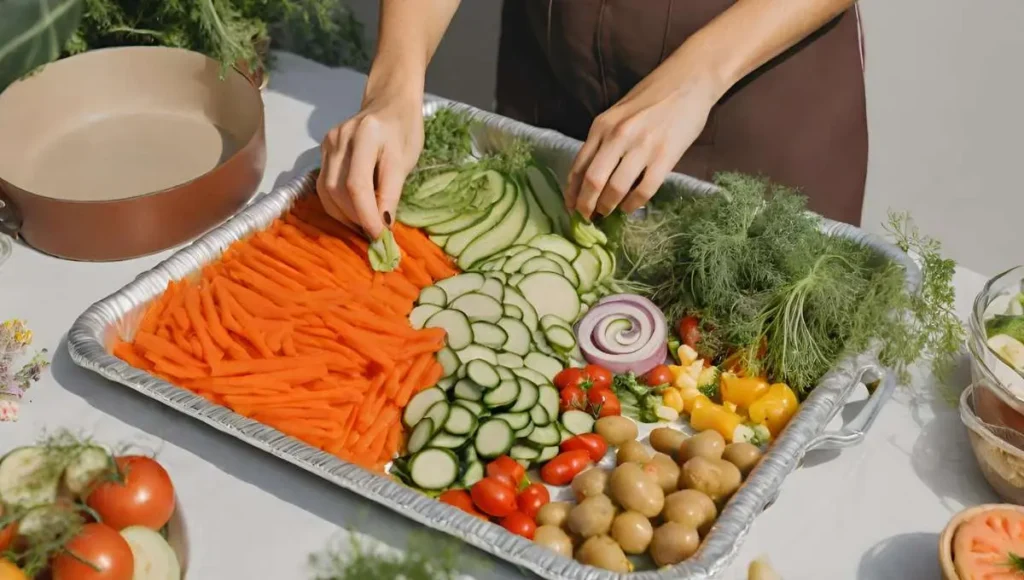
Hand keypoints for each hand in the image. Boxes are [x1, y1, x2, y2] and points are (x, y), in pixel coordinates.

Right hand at [317, 92, 423, 239]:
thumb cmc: (404, 130)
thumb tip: (382, 226)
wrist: (389, 102)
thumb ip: (392, 192)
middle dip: (357, 218)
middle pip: (339, 190)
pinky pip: (324, 185)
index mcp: (367, 134)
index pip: (358, 185)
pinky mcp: (323, 149)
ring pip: (327, 191)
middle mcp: (342, 136)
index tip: (381, 236)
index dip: (367, 216)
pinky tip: (354, 213)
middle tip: (376, 234)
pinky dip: (338, 205)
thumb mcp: (406, 161)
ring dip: (346, 215)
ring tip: (365, 226)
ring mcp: (328, 142)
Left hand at [566, 69, 720, 218]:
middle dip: (586, 206)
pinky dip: (633, 204)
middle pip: (593, 181)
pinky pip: (644, 190)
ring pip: (616, 189)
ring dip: (608, 207)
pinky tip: (630, 207)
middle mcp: (618, 136)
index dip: (572, 192)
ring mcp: (642, 146)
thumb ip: (604, 140)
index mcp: (602, 125)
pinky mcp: (665, 156)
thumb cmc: (653, 97)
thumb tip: (590, 177)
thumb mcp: (618, 114)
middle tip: (587, 218)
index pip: (579, 166)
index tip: (571, 207)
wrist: (690, 80)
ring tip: (607, 213)